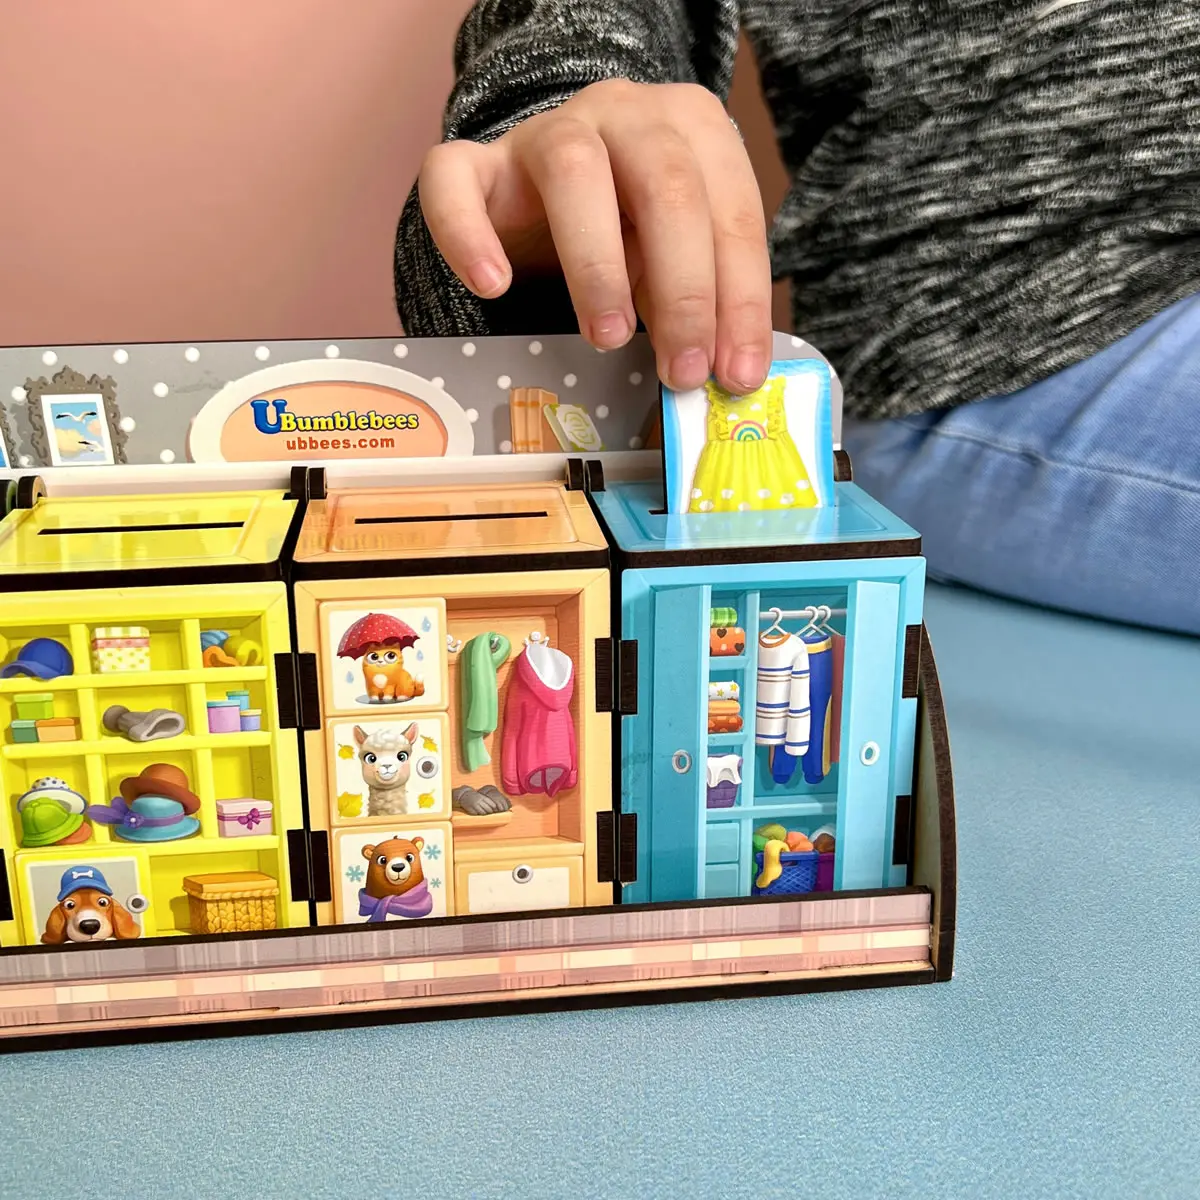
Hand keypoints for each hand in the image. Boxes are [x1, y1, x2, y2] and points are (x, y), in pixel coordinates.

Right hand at [418, 79, 772, 394]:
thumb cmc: (630, 227)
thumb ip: (697, 301)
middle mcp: (625, 113)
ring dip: (597, 262)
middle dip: (684, 290)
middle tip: (683, 370)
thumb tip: (721, 372)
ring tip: (610, 336)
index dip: (739, 298)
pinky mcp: (479, 162)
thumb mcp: (674, 262)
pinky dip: (467, 232)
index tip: (737, 373)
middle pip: (666, 185)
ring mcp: (547, 129)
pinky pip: (455, 179)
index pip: (731, 210)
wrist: (547, 187)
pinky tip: (492, 284)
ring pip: (572, 169)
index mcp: (695, 128)